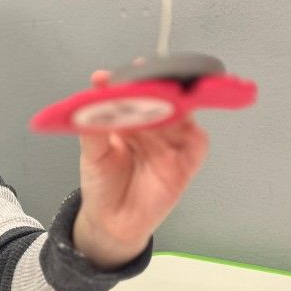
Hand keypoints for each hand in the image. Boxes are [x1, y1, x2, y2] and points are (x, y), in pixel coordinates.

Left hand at [72, 66, 208, 268]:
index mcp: (131, 118)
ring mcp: (171, 143)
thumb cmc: (101, 183)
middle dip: (166, 85)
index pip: (140, 91)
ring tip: (170, 99)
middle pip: (168, 98)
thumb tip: (97, 86)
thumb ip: (94, 121)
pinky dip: (195, 134)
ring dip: (181, 105)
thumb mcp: (92, 150)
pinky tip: (186, 127)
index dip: (139, 78)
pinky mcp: (185, 164)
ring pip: (185, 116)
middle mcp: (154, 127)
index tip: (134, 68)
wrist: (110, 222)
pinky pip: (197, 144)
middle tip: (157, 78)